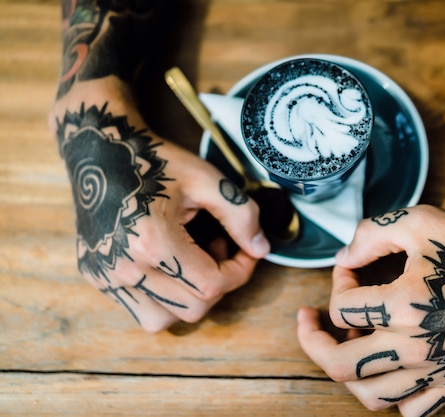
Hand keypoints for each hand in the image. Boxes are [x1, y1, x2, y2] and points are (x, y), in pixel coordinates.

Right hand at [53, 90, 269, 331]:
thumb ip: (240, 214)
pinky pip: (139, 309)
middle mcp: (124, 267)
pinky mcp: (96, 277)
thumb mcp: (205, 179)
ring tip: (191, 260)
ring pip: (163, 320)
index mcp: (152, 241)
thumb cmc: (154, 161)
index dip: (240, 271)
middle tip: (219, 249)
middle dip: (218, 284)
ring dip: (188, 298)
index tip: (246, 252)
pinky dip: (163, 298)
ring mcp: (105, 275)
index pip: (212, 285)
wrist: (100, 151)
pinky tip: (168, 265)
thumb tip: (261, 249)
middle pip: (193, 309)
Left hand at [298, 203, 444, 415]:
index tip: (351, 268)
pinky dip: (390, 394)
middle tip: (308, 320)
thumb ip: (370, 235)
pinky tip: (388, 367)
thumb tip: (341, 258)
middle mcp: (417, 347)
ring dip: (348, 370)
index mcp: (405, 305)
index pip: (342, 306)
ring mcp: (437, 371)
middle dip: (313, 339)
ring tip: (348, 344)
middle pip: (339, 364)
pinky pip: (411, 410)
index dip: (337, 280)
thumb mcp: (418, 221)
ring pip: (370, 396)